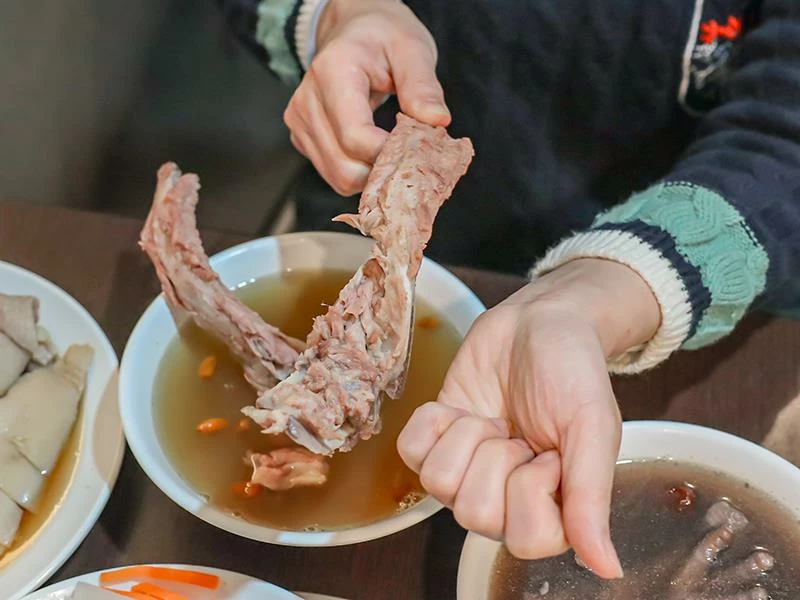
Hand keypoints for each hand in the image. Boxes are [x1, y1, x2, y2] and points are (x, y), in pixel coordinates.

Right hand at [284, 0, 449, 195]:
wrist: (353, 31)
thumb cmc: (384, 37)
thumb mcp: (412, 49)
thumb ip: (423, 86)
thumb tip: (437, 122)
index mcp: (332, 72)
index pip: (355, 136)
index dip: (390, 153)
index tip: (420, 147)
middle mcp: (307, 101)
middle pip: (346, 167)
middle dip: (385, 170)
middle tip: (413, 156)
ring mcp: (300, 123)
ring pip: (340, 178)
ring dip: (374, 176)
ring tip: (397, 153)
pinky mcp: (303, 139)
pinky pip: (335, 175)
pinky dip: (362, 174)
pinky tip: (379, 154)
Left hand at [397, 259, 660, 578]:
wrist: (539, 322)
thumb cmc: (573, 371)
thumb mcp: (592, 428)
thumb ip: (592, 497)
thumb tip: (607, 569)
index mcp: (552, 506)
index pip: (525, 540)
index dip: (529, 491)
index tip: (546, 453)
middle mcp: (504, 498)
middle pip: (474, 515)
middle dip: (495, 457)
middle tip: (516, 430)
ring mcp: (465, 470)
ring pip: (438, 484)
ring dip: (466, 436)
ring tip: (492, 417)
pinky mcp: (434, 441)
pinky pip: (410, 453)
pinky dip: (433, 421)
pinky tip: (459, 408)